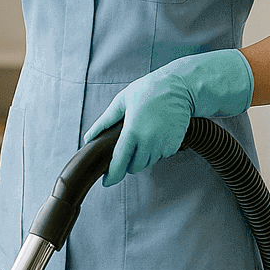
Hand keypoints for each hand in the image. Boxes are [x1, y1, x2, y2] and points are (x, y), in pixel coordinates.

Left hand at [83, 50, 254, 186]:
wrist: (180, 88)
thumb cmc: (149, 90)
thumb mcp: (122, 101)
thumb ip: (105, 121)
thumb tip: (89, 137)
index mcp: (132, 132)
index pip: (119, 162)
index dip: (112, 175)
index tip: (107, 182)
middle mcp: (148, 142)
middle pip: (135, 166)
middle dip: (130, 160)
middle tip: (132, 143)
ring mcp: (162, 145)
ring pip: (149, 162)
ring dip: (144, 155)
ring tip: (146, 133)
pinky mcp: (174, 145)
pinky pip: (162, 156)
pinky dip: (158, 150)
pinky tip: (158, 133)